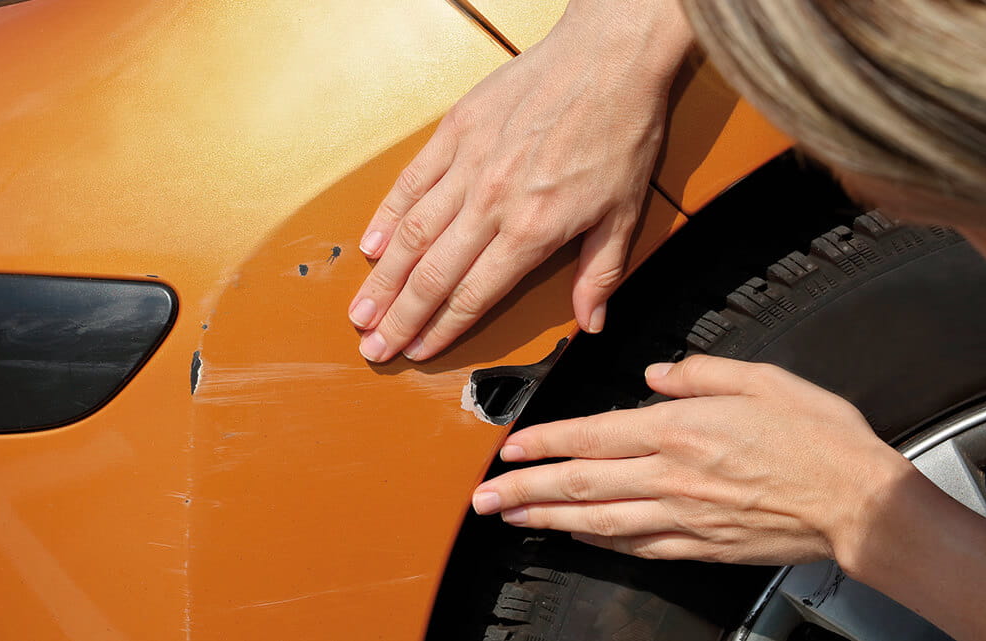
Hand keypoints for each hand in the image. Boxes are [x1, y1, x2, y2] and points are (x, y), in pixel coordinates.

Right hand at [348, 0, 693, 361]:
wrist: (610, 57)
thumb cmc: (622, 129)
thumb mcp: (626, 212)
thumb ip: (600, 272)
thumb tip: (591, 322)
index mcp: (533, 229)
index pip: (474, 295)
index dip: (442, 330)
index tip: (419, 353)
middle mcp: (492, 202)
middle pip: (433, 275)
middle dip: (399, 319)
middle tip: (373, 348)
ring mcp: (468, 165)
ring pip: (412, 235)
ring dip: (382, 279)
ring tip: (360, 310)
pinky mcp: (456, 132)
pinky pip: (411, 183)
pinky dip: (387, 217)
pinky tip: (371, 245)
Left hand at [469, 355, 914, 566]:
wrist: (861, 503)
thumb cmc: (819, 439)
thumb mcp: (763, 380)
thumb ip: (700, 373)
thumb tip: (657, 373)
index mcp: (681, 430)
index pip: (591, 435)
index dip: (543, 442)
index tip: (508, 449)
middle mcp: (671, 475)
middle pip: (580, 482)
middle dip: (524, 489)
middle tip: (484, 497)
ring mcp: (683, 515)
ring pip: (597, 519)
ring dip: (547, 518)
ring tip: (511, 518)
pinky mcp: (699, 544)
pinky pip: (635, 544)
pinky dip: (597, 541)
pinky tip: (574, 536)